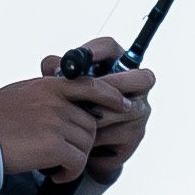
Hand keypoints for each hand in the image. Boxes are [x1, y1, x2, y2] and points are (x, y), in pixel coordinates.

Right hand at [0, 47, 152, 189]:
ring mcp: (56, 122)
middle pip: (90, 124)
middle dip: (81, 142)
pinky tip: (54, 175)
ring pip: (86, 144)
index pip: (91, 85)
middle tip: (64, 155)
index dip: (110, 96)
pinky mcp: (54, 146)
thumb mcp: (19, 93)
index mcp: (49, 85)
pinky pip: (77, 162)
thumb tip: (59, 103)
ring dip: (74, 160)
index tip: (122, 105)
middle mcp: (56, 101)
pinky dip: (69, 173)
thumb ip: (44, 95)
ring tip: (55, 167)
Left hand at [56, 37, 152, 184]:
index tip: (77, 60)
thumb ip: (55, 73)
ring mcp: (138, 112)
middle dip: (115, 82)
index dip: (96, 51)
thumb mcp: (59, 89)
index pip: (111, 48)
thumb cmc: (70, 110)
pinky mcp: (134, 137)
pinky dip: (97, 137)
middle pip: (142, 78)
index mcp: (113, 66)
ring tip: (75, 120)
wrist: (72, 147)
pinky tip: (80, 140)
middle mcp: (134, 88)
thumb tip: (53, 64)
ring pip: (127, 109)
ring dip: (99, 114)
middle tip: (90, 90)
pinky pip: (119, 134)